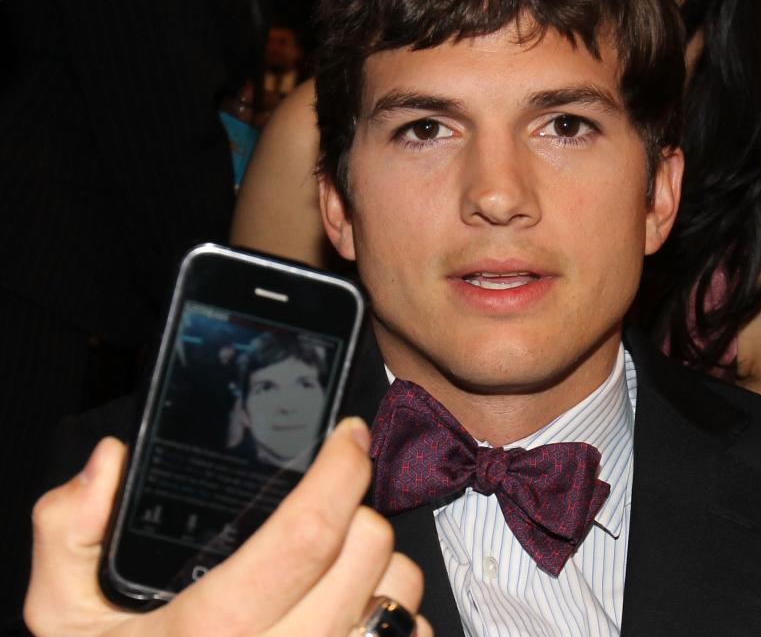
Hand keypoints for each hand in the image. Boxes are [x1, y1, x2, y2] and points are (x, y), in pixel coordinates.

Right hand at [25, 418, 431, 635]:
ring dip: (380, 561)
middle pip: (368, 551)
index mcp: (213, 630)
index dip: (340, 469)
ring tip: (338, 562)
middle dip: (358, 508)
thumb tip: (109, 464)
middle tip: (331, 504)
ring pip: (399, 591)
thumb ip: (68, 535)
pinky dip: (395, 614)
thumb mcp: (66, 617)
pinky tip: (355, 610)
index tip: (346, 437)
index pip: (307, 532)